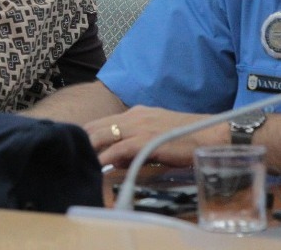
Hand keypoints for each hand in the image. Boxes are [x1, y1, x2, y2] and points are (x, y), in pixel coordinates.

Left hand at [83, 105, 220, 166]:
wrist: (212, 134)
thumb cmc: (187, 138)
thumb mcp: (156, 136)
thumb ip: (134, 145)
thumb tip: (115, 159)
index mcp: (136, 113)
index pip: (102, 121)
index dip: (86, 133)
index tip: (74, 144)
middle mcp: (135, 116)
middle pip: (97, 126)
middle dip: (81, 140)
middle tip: (69, 153)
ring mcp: (140, 126)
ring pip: (104, 134)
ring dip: (89, 149)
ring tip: (78, 160)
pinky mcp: (147, 139)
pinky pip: (119, 148)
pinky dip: (106, 158)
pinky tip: (98, 167)